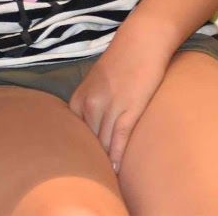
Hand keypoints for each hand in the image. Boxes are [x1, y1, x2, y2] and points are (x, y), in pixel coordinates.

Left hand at [70, 28, 174, 170]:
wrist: (144, 39)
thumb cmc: (123, 58)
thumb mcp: (97, 81)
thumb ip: (90, 101)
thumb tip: (91, 121)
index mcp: (79, 99)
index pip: (74, 135)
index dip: (79, 150)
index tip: (81, 163)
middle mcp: (90, 105)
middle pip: (87, 142)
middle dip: (89, 158)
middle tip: (92, 174)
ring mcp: (110, 108)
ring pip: (102, 143)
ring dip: (103, 161)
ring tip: (105, 177)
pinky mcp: (129, 109)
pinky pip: (119, 138)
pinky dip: (116, 155)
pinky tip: (116, 168)